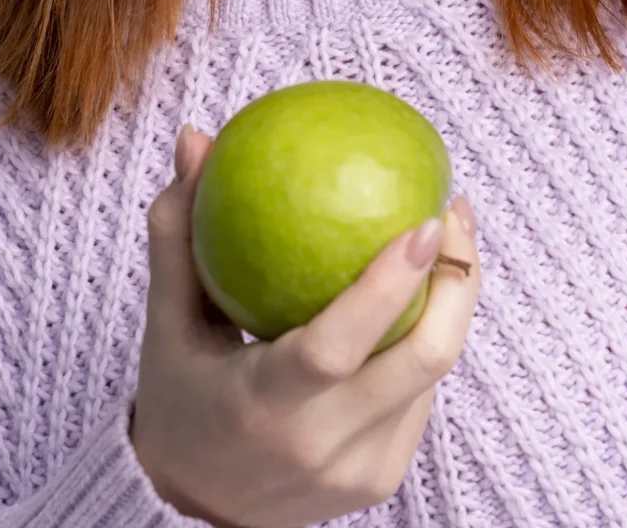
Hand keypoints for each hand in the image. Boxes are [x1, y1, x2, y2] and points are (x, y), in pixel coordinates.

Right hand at [130, 127, 480, 527]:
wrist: (198, 513)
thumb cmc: (179, 401)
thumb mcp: (168, 325)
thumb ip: (181, 234)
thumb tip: (196, 137)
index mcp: (263, 408)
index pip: (336, 347)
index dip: (389, 286)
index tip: (424, 221)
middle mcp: (320, 447)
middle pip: (423, 360)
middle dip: (459, 280)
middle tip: (452, 211)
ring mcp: (360, 471)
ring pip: (432, 374)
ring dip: (450, 303)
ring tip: (448, 238)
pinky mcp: (383, 482)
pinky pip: (419, 396)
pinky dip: (422, 341)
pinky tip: (423, 294)